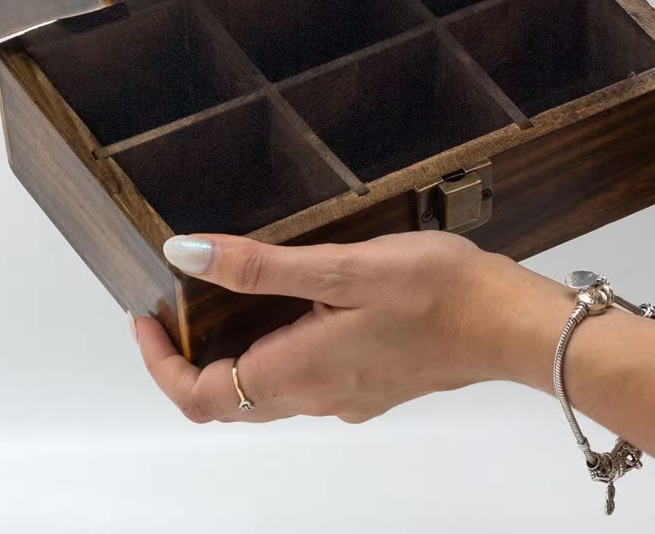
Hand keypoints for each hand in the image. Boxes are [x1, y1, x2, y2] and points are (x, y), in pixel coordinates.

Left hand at [133, 231, 567, 423]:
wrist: (507, 322)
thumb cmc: (434, 291)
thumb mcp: (339, 266)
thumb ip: (260, 267)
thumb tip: (186, 254)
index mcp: (297, 371)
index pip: (199, 397)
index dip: (159, 363)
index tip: (147, 318)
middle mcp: (315, 397)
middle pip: (227, 401)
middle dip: (190, 360)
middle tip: (178, 309)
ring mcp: (345, 396)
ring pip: (265, 392)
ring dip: (233, 356)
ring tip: (228, 298)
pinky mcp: (371, 385)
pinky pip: (304, 380)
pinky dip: (276, 352)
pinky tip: (296, 306)